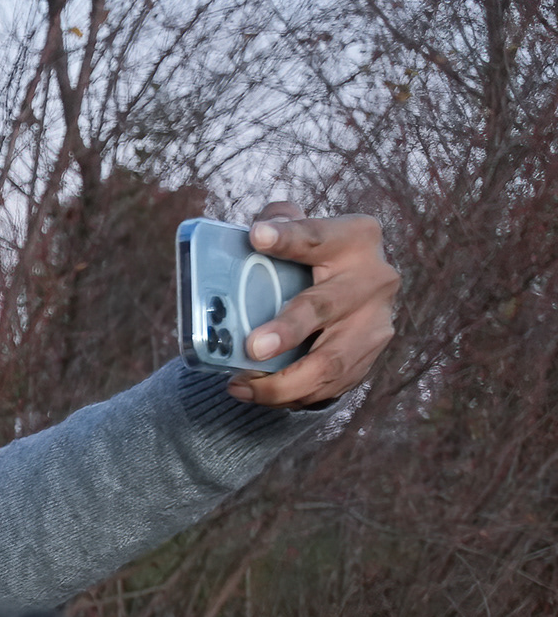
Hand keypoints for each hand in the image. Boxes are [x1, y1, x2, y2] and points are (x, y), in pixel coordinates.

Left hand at [227, 208, 398, 408]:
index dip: (287, 237)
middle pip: (326, 306)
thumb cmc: (314, 257)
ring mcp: (375, 322)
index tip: (257, 236)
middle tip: (253, 347)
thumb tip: (258, 231)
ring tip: (241, 385)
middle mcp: (374, 279)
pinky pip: (329, 385)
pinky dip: (290, 395)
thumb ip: (278, 221)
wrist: (353, 290)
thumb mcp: (298, 230)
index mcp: (354, 238)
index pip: (316, 236)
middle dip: (288, 330)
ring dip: (282, 382)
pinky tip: (259, 394)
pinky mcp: (370, 356)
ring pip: (330, 361)